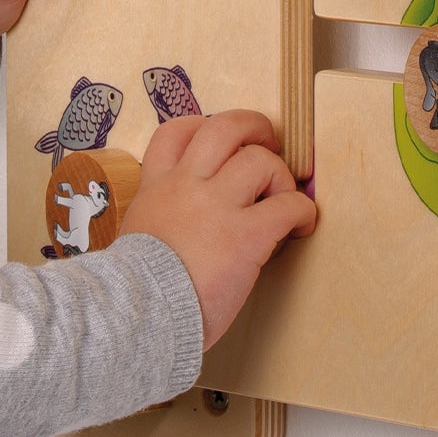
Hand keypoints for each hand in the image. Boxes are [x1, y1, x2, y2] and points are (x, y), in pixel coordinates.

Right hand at [120, 111, 316, 348]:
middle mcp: (187, 183)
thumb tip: (183, 224)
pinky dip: (301, 210)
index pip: (176, 131)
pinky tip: (301, 224)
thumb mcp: (138, 230)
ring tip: (282, 197)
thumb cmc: (136, 285)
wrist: (138, 311)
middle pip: (224, 127)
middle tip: (268, 141)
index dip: (203, 126)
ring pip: (260, 160)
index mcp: (157, 184)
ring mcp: (217, 206)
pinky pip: (287, 206)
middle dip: (253, 126)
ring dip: (280, 175)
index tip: (220, 142)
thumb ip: (162, 213)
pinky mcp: (246, 236)